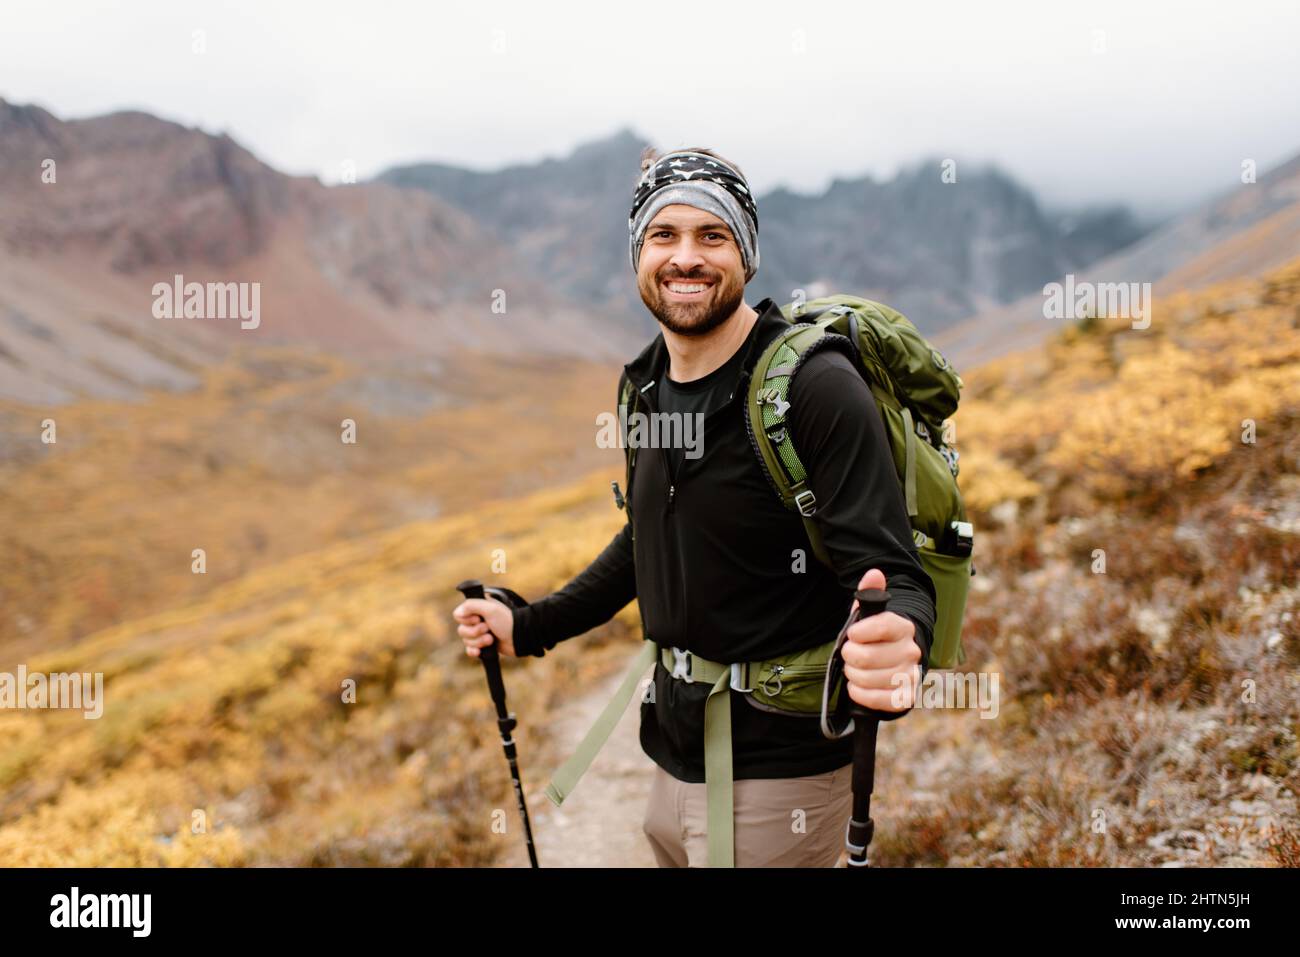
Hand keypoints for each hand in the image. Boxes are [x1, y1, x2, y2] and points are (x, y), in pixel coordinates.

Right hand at [453, 598, 516, 658]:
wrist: (519, 638)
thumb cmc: (507, 621)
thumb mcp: (490, 609)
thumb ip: (471, 605)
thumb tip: (458, 612)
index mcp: (477, 608)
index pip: (458, 615)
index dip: (467, 619)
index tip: (478, 619)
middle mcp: (476, 620)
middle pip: (461, 630)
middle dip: (475, 632)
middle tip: (488, 629)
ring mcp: (479, 633)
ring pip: (466, 641)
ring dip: (479, 641)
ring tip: (491, 639)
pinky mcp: (482, 645)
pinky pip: (469, 650)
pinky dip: (474, 651)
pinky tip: (480, 652)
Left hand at [842, 568, 921, 712]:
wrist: (896, 663)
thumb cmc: (877, 637)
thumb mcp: (871, 614)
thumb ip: (870, 592)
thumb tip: (874, 574)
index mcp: (904, 627)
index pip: (880, 626)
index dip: (858, 632)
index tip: (853, 634)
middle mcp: (911, 651)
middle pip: (865, 657)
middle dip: (850, 655)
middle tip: (852, 653)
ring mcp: (910, 676)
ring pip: (866, 678)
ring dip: (853, 674)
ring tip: (857, 669)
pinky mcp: (905, 697)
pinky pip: (874, 699)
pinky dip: (859, 693)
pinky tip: (860, 685)